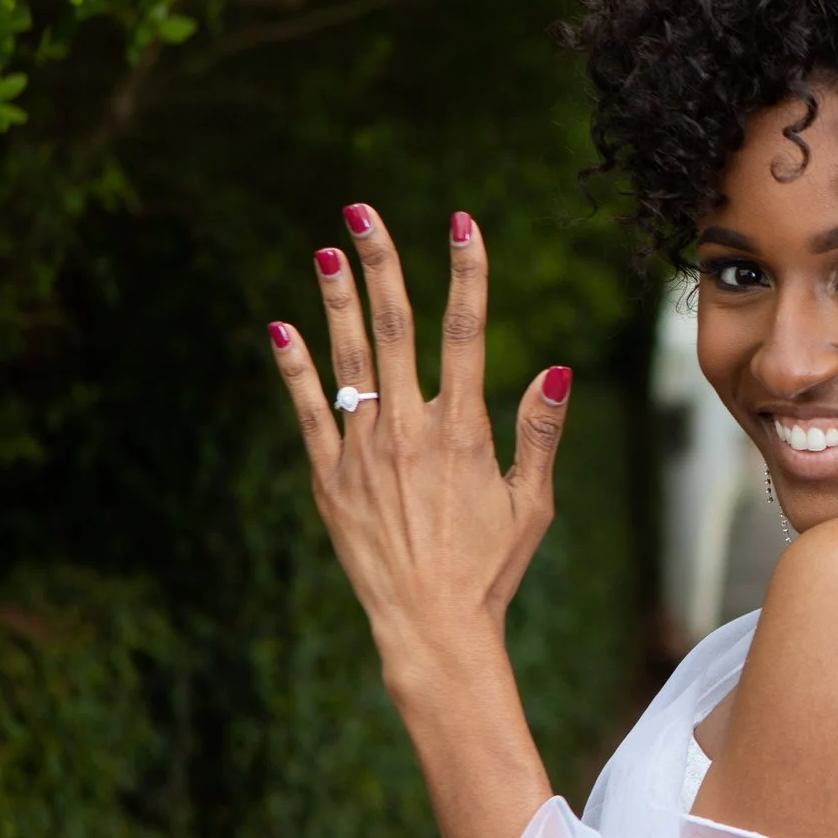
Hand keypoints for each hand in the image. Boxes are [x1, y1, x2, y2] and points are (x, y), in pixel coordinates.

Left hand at [268, 204, 569, 691]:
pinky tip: (280, 326)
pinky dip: (295, 368)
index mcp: (464, 431)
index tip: (461, 222)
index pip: (466, 331)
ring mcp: (364, 453)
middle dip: (381, 264)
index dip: (466, 272)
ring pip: (349, 361)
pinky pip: (308, 413)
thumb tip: (557, 368)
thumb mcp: (533, 502)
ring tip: (326, 250)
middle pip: (396, 329)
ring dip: (337, 301)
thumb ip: (540, 431)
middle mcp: (411, 431)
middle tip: (361, 211)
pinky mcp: (330, 480)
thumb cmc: (491, 567)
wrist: (431, 626)